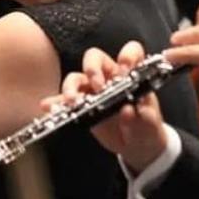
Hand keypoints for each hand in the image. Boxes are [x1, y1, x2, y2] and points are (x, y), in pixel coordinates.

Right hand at [43, 42, 167, 173]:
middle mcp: (109, 77)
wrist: (136, 145)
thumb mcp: (150, 124)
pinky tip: (48, 106)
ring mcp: (93, 90)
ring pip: (76, 78)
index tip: (125, 71)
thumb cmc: (146, 128)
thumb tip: (128, 110)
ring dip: (71, 87)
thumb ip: (142, 118)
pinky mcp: (82, 105)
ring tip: (72, 101)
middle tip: (97, 87)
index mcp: (131, 75)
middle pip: (95, 58)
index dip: (127, 56)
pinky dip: (55, 102)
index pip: (130, 52)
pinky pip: (64, 101)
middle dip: (92, 69)